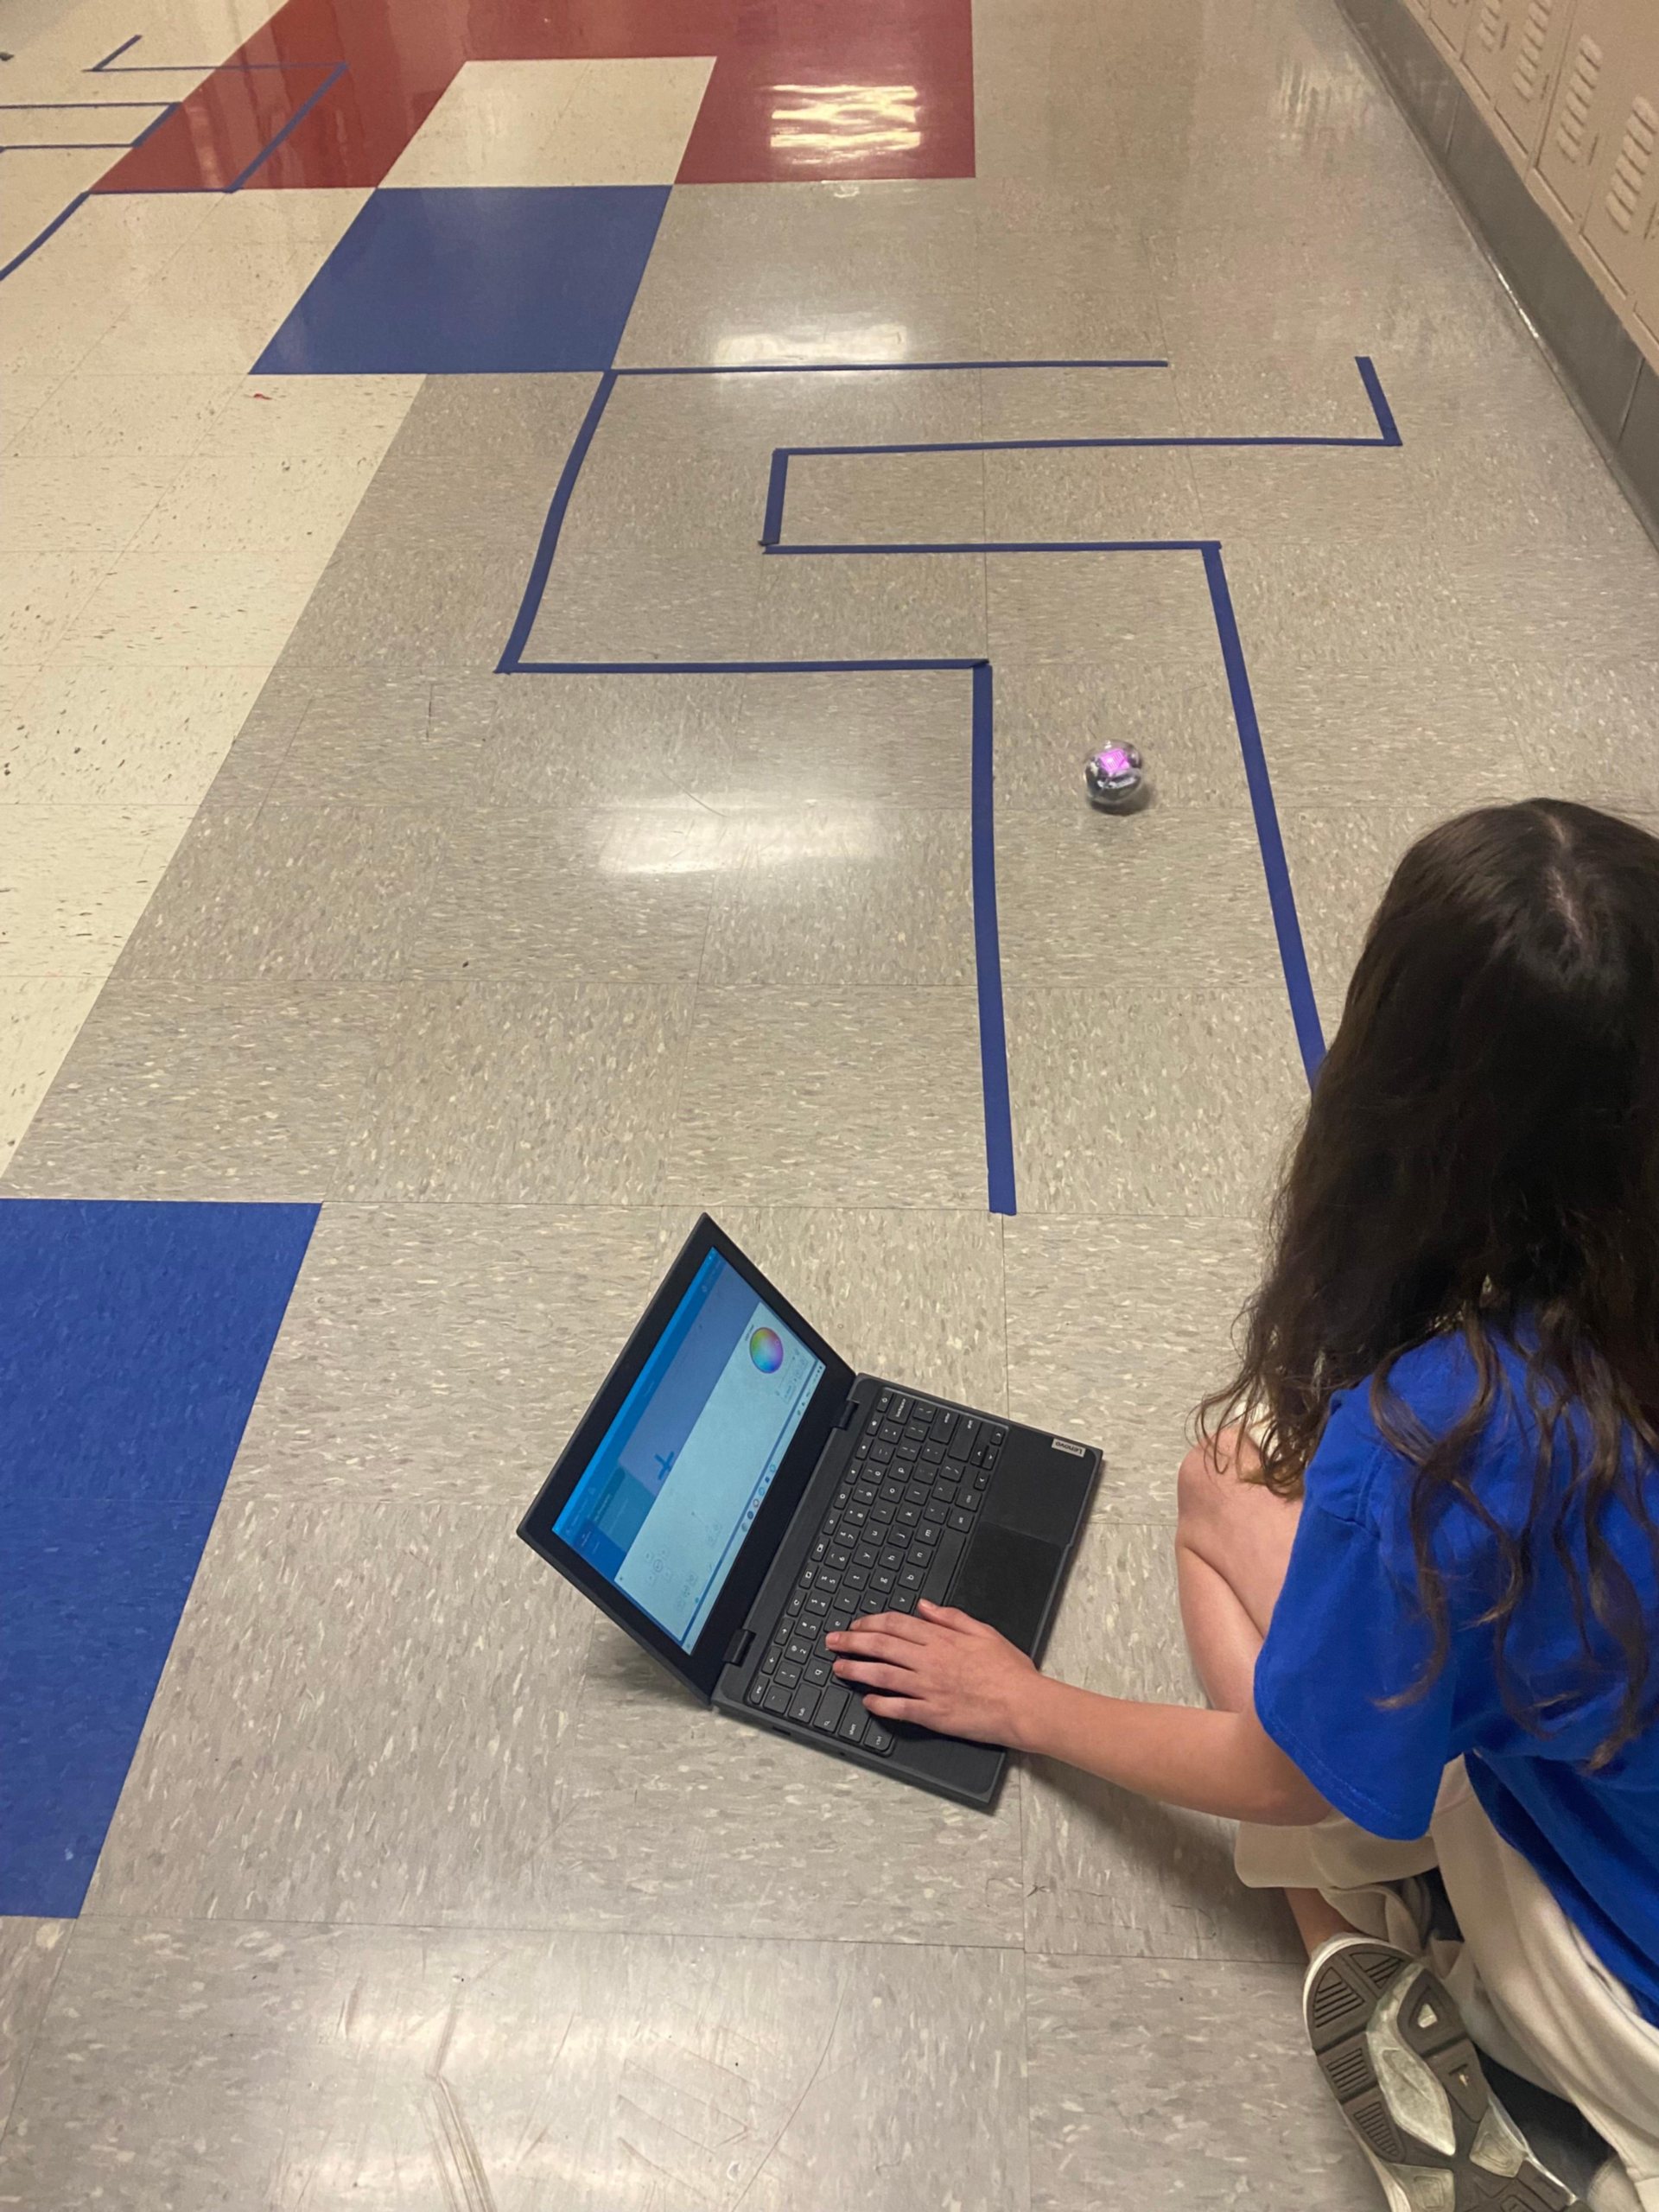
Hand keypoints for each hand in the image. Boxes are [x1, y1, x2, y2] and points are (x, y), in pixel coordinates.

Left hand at [825, 1601, 1045, 1746]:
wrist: (1024, 1705)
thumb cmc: (1009, 1670)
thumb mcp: (983, 1631)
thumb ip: (951, 1617)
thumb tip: (925, 1606)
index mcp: (942, 1639)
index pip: (897, 1625)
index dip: (871, 1624)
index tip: (856, 1626)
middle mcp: (930, 1661)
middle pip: (882, 1646)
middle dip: (852, 1642)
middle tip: (832, 1642)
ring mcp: (929, 1689)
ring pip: (883, 1675)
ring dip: (857, 1670)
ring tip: (839, 1668)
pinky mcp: (933, 1715)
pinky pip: (898, 1708)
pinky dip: (880, 1704)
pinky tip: (867, 1701)